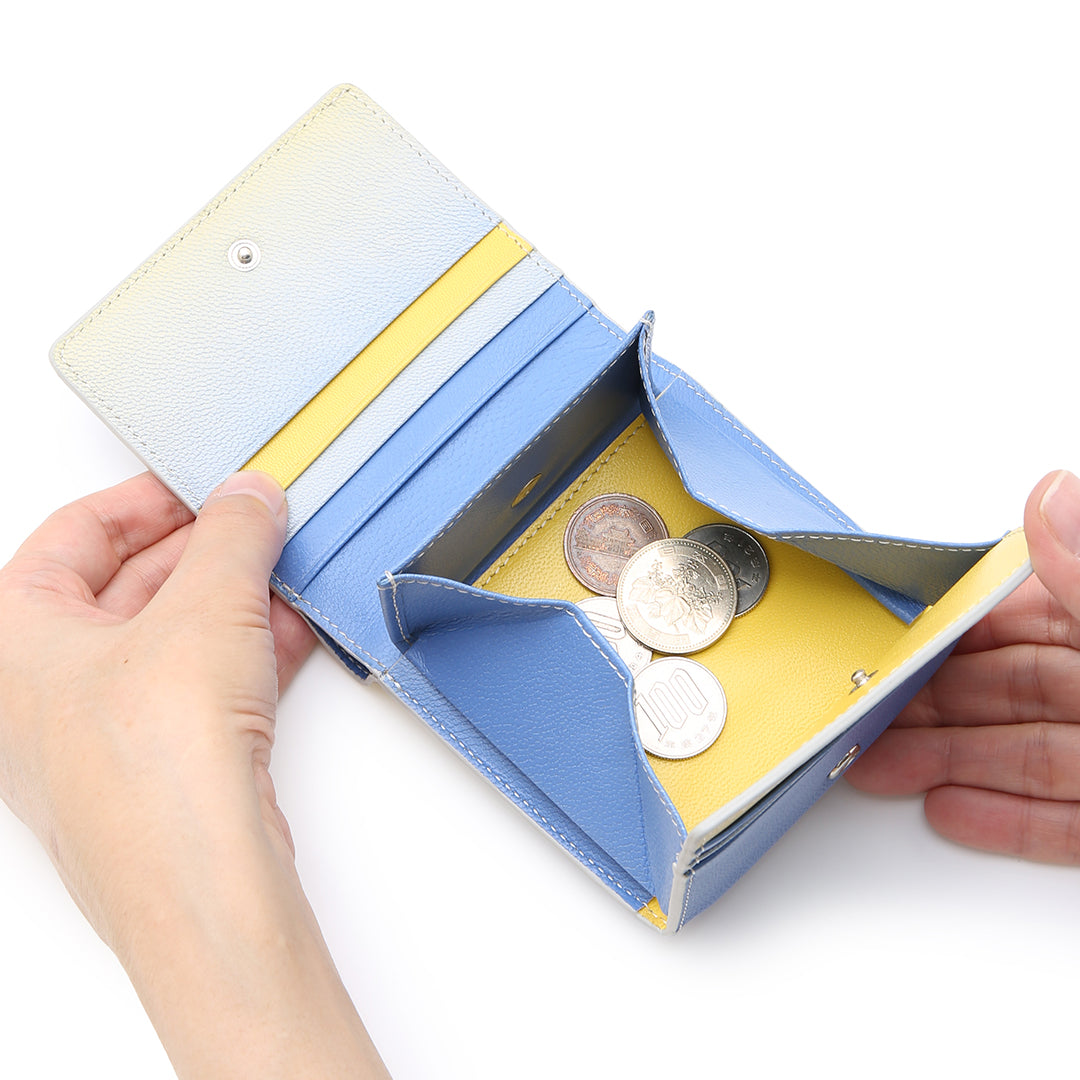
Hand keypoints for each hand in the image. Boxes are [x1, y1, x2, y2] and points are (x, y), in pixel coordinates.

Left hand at [0, 471, 388, 1077]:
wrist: (199, 878)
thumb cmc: (157, 763)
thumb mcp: (205, 607)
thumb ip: (233, 535)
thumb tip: (250, 498)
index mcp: (14, 640)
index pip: (72, 535)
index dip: (142, 500)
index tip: (200, 485)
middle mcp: (43, 691)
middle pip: (125, 587)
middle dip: (202, 551)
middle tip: (257, 524)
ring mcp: (100, 737)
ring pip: (169, 641)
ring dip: (232, 602)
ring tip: (284, 571)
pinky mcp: (159, 771)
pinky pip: (199, 688)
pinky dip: (244, 653)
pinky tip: (293, 631)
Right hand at [847, 469, 1079, 864]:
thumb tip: (1049, 493)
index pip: (1023, 613)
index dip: (952, 625)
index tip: (888, 635)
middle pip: (1007, 689)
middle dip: (926, 704)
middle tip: (858, 713)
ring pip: (1023, 752)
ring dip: (944, 761)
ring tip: (876, 769)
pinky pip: (1062, 819)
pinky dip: (1006, 819)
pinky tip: (948, 812)